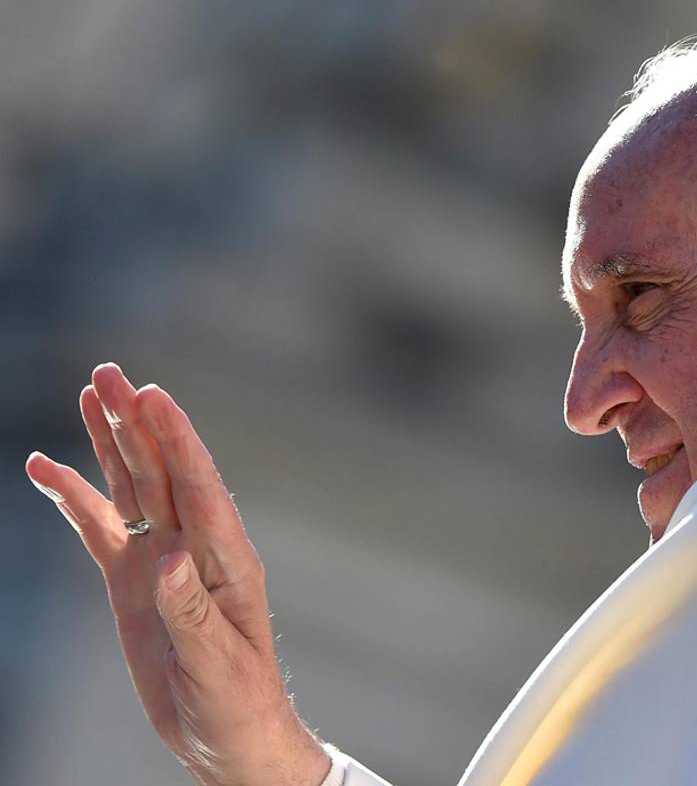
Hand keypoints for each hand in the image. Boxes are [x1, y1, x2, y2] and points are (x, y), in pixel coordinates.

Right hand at [25, 363, 330, 785]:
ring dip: (111, 442)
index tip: (154, 397)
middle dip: (138, 423)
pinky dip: (73, 497)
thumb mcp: (217, 664)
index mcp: (227, 560)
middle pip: (163, 472)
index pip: (201, 488)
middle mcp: (195, 546)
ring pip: (132, 486)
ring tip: (90, 392)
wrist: (228, 735)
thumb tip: (172, 556)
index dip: (178, 441)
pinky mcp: (134, 579)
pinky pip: (99, 527)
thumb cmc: (238, 703)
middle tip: (110, 373)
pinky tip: (45, 467)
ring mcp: (161, 558)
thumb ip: (192, 609)